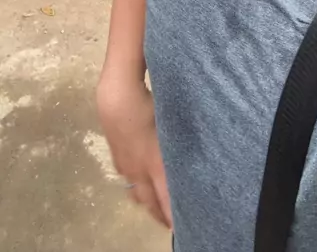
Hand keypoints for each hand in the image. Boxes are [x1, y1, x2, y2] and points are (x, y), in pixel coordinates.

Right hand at [97, 79, 172, 228]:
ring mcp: (125, 165)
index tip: (181, 226)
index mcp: (155, 167)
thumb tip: (190, 164)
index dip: (173, 217)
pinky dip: (136, 185)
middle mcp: (138, 171)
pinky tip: (140, 179)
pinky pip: (127, 179)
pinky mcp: (117, 156)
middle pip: (149, 202)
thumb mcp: (169, 129)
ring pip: (136, 192)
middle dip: (160, 215)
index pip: (165, 201)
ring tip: (157, 205)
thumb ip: (178, 150)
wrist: (118, 98)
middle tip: (171, 223)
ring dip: (147, 202)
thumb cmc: (149, 108)